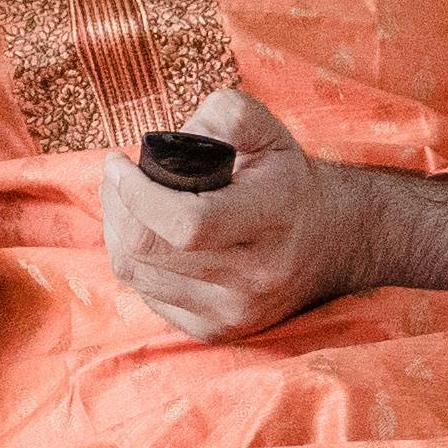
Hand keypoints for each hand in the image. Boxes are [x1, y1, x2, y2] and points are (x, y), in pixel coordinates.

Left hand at [97, 88, 363, 343]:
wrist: (329, 242)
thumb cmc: (285, 178)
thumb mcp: (267, 130)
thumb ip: (224, 116)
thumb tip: (168, 142)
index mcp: (271, 220)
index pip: (185, 223)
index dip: (136, 193)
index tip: (119, 163)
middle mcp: (253, 276)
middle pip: (148, 250)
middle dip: (119, 206)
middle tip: (119, 178)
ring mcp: (232, 311)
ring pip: (137, 274)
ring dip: (119, 231)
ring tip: (130, 201)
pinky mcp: (214, 331)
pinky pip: (147, 295)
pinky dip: (137, 260)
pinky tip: (151, 235)